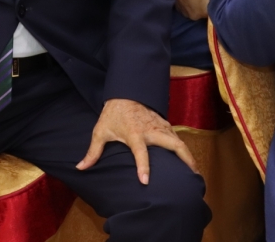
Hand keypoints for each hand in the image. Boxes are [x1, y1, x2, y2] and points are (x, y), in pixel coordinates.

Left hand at [76, 98, 197, 183]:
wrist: (125, 92)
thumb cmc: (112, 114)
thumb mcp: (100, 131)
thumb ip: (93, 152)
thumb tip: (80, 168)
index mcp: (134, 134)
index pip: (140, 153)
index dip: (142, 167)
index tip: (145, 181)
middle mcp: (150, 130)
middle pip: (173, 144)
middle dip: (185, 159)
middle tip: (192, 176)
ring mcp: (160, 126)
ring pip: (178, 141)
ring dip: (187, 155)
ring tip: (194, 172)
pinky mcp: (164, 123)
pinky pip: (176, 137)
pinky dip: (182, 148)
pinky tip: (186, 158)